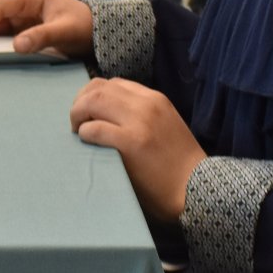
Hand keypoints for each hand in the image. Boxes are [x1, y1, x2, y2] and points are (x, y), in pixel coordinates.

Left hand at [70, 78, 205, 220]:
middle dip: (80, 102)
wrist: (196, 189)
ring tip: (76, 130)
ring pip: (93, 101)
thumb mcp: (164, 125)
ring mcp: (139, 122)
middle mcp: (146, 104)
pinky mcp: (131, 143)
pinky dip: (84, 133)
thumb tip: (105, 114)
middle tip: (75, 122)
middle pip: (98, 88)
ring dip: (77, 114)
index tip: (87, 111)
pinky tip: (86, 142)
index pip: (114, 83)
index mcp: (155, 99)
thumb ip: (140, 114)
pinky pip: (94, 129)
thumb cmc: (178, 165)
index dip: (93, 94)